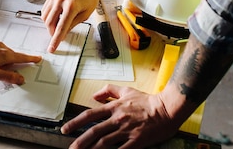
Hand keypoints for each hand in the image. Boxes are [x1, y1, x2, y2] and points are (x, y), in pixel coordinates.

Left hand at [0, 39, 41, 83]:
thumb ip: (8, 77)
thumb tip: (21, 79)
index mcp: (5, 55)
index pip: (22, 58)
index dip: (31, 59)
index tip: (38, 58)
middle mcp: (2, 47)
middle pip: (13, 56)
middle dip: (16, 63)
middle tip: (15, 70)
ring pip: (5, 53)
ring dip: (4, 60)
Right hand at [41, 0, 102, 51]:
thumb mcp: (86, 13)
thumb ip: (74, 24)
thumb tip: (64, 33)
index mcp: (71, 6)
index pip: (60, 28)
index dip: (55, 40)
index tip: (52, 48)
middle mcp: (60, 1)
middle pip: (50, 23)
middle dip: (52, 32)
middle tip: (58, 36)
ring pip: (45, 17)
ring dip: (49, 25)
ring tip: (58, 25)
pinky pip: (45, 9)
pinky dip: (48, 16)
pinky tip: (55, 17)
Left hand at [61, 85, 177, 148]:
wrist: (167, 109)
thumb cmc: (147, 101)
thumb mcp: (127, 90)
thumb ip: (109, 90)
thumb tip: (94, 96)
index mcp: (114, 107)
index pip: (90, 115)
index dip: (76, 123)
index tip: (65, 129)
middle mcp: (118, 119)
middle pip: (94, 131)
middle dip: (80, 141)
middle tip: (71, 148)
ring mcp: (127, 131)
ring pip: (104, 142)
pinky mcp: (136, 141)